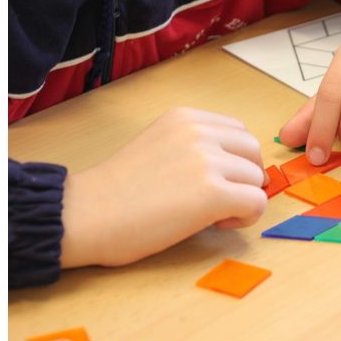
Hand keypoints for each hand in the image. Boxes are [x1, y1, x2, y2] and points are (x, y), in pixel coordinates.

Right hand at [60, 108, 266, 268]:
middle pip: (252, 151)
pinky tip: (216, 224)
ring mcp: (207, 160)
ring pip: (255, 178)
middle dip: (243, 177)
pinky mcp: (212, 193)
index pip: (238, 132)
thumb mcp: (160, 145)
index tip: (212, 180)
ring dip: (242, 199)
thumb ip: (195, 146)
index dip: (233, 160)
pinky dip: (244, 217)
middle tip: (218, 201)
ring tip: (212, 215)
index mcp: (186, 116)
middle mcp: (200, 131)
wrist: (85, 214)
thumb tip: (235, 167)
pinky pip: (255, 202)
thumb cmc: (116, 190)